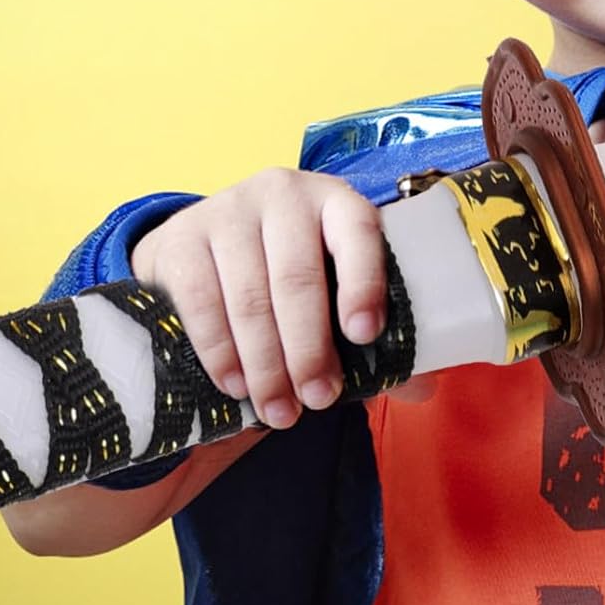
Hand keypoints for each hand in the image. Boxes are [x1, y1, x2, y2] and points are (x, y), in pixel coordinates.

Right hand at [130, 168, 388, 428]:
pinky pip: (201, 303)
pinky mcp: (181, 238)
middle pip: (298, 278)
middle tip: (318, 400)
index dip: (364, 283)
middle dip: (308, 349)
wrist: (206, 241)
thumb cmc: (290, 268)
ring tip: (279, 410)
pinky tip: (236, 385)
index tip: (365, 336)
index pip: (358, 233)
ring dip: (265, 364)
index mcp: (336, 200)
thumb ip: (370, 326)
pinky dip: (220, 352)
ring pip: (249, 298)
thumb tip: (423, 385)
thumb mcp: (332, 280)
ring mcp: (227, 211)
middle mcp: (283, 194)